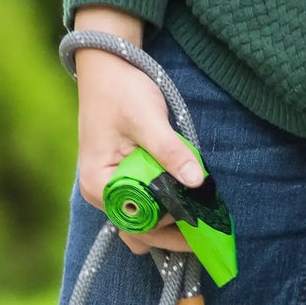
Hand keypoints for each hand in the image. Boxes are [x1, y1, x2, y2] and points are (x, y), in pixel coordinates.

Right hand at [72, 5, 202, 255]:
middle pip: (138, 229)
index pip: (136, 218)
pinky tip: (183, 212)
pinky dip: (161, 213)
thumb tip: (196, 182)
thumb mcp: (147, 119)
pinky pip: (141, 209)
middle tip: (207, 236)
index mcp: (99, 184)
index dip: (167, 221)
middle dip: (170, 233)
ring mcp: (110, 191)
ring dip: (166, 229)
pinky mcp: (122, 183)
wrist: (107, 68)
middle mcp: (101, 194)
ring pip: (140, 224)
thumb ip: (171, 152)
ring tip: (198, 230)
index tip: (198, 217)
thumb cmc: (120, 91)